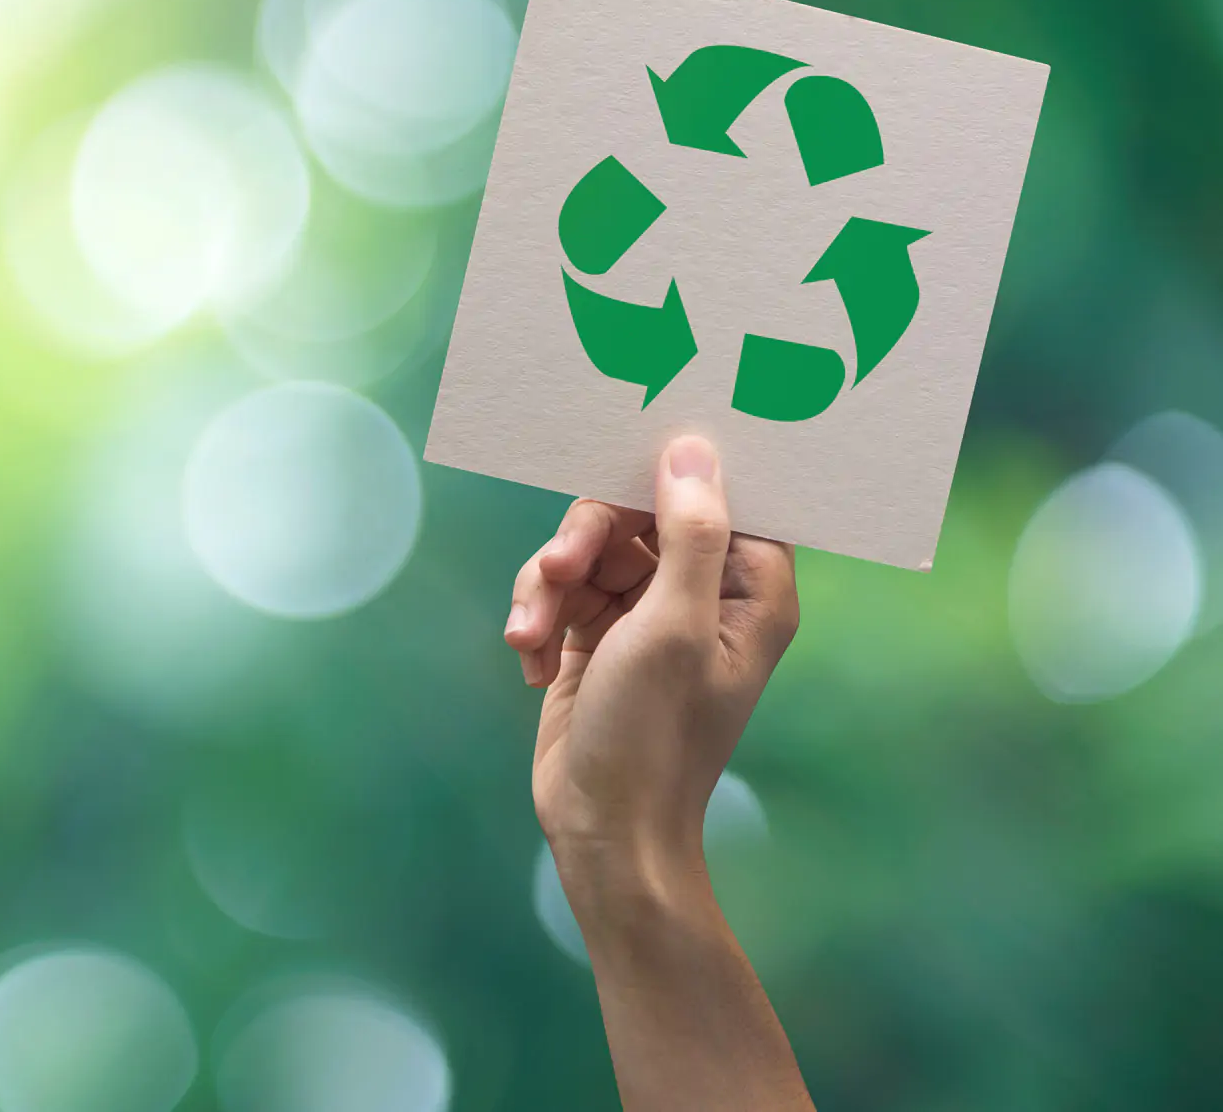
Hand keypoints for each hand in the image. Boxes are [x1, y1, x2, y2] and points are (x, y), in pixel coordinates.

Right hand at [504, 435, 799, 871]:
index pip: (724, 494)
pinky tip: (530, 660)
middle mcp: (703, 589)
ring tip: (529, 635)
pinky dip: (538, 614)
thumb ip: (690, 534)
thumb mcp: (675, 629)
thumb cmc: (654, 735)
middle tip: (555, 568)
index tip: (628, 443)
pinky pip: (560, 586)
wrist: (601, 833)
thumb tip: (693, 447)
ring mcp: (647, 610)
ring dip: (549, 584)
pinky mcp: (597, 632)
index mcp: (748, 586)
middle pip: (639, 511)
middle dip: (586, 537)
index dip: (679, 466)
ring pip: (589, 547)